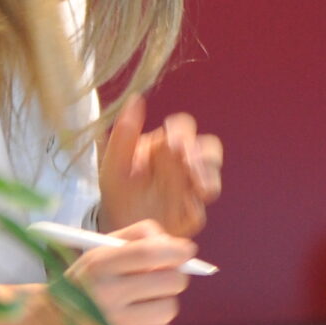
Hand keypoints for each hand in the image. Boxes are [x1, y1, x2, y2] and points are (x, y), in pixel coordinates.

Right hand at [63, 219, 197, 324]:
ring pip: (169, 308)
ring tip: (146, 298)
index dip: (174, 250)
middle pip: (168, 282)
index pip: (148, 254)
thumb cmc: (86, 280)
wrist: (55, 322)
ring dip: (164, 300)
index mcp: (98, 266)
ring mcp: (116, 324)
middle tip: (166, 274)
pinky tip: (138, 316)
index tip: (187, 250)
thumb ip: (136, 237)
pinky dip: (155, 321)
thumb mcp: (99, 250)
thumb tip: (174, 244)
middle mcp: (106, 295)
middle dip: (175, 275)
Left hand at [97, 99, 224, 239]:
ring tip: (199, 189)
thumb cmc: (116, 190)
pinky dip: (194, 209)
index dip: (183, 132)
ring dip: (207, 180)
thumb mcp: (113, 161)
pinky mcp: (189, 214)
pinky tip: (184, 210)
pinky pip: (199, 211)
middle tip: (188, 165)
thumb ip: (125, 132)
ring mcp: (189, 189)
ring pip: (212, 177)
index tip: (174, 143)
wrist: (115, 226)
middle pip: (209, 149)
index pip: (184, 127)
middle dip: (202, 157)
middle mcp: (183, 164)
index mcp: (165, 145)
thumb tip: (135, 98)